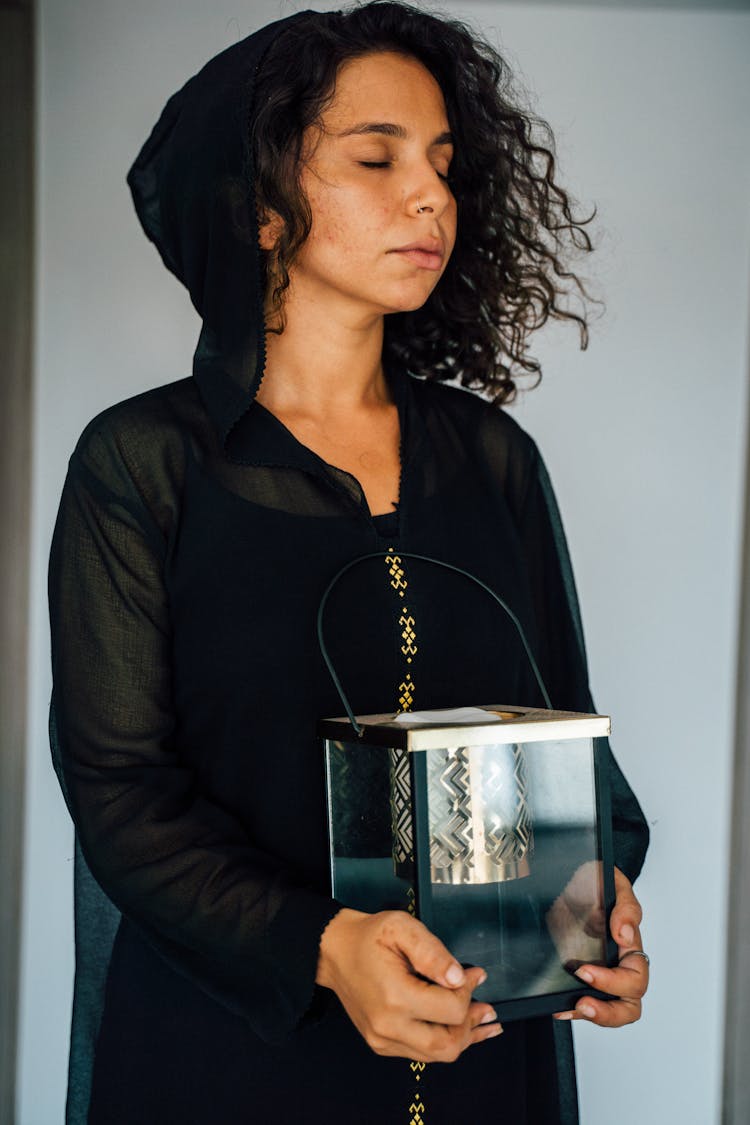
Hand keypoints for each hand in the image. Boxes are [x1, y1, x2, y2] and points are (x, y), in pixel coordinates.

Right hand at [316, 908, 502, 1060]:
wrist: (334, 951)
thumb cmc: (367, 937)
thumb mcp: (402, 927)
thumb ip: (433, 952)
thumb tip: (458, 977)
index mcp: (395, 997)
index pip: (451, 1010)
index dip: (469, 990)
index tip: (475, 974)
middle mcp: (388, 1026)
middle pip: (448, 1045)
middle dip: (473, 1025)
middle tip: (486, 1007)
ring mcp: (383, 1040)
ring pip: (437, 1055)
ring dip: (464, 1038)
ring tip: (483, 1022)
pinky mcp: (382, 1044)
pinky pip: (422, 1054)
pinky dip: (444, 1042)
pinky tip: (460, 1031)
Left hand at [554, 867, 647, 1026]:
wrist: (572, 880)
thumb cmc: (598, 881)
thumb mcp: (614, 883)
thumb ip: (626, 907)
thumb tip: (625, 935)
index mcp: (630, 946)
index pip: (635, 977)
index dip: (613, 982)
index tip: (584, 971)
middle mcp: (618, 965)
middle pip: (628, 1005)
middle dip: (607, 1011)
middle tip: (583, 1003)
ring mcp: (600, 973)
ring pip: (610, 1011)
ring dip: (592, 1016)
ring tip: (569, 1009)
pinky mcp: (580, 976)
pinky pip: (584, 1003)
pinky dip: (572, 1010)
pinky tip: (558, 1006)